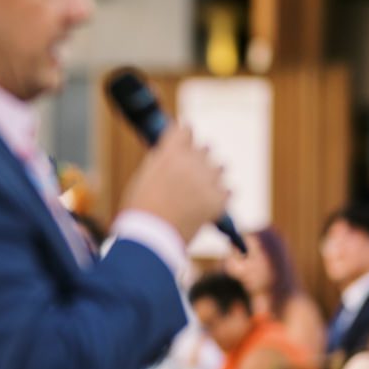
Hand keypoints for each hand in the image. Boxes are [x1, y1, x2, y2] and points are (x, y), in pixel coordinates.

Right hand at [121, 123, 227, 243]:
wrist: (152, 238)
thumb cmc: (140, 208)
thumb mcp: (143, 176)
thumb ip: (160, 161)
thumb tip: (169, 154)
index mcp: (172, 152)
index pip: (185, 130)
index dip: (183, 137)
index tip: (184, 142)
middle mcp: (193, 161)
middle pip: (205, 148)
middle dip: (198, 157)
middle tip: (191, 171)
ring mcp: (208, 180)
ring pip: (220, 168)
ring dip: (212, 175)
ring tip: (202, 188)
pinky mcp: (219, 199)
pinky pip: (228, 191)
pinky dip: (220, 196)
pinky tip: (210, 203)